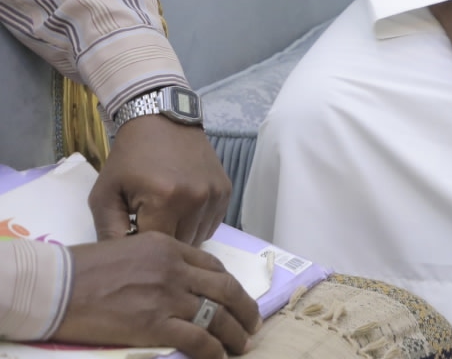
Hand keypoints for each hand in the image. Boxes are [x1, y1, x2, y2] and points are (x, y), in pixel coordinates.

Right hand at [53, 232, 260, 358]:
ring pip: (216, 314)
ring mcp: (166, 296)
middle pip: (224, 289)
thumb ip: (157, 262)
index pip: (212, 266)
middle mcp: (174, 268)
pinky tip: (218, 358)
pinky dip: (213, 350)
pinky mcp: (155, 324)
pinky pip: (197, 338)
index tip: (236, 298)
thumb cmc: (81, 269)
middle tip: (253, 324)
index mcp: (168, 247)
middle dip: (244, 308)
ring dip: (234, 333)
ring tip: (242, 346)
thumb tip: (173, 282)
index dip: (229, 285)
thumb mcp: (128, 249)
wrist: (56, 286)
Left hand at [91, 114, 230, 243]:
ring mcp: (215, 194)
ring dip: (181, 235)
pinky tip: (181, 211)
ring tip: (164, 217)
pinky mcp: (225, 191)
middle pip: (180, 245)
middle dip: (161, 241)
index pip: (156, 247)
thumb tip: (120, 265)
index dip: (141, 246)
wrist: (162, 121)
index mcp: (165, 199)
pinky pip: (212, 225)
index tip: (131, 233)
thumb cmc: (128, 159)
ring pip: (198, 238)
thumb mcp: (104, 195)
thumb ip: (108, 233)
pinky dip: (196, 225)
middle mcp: (196, 198)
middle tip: (146, 225)